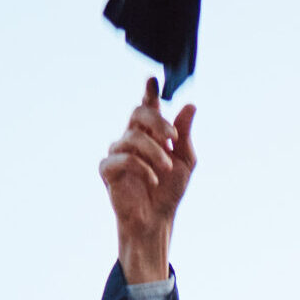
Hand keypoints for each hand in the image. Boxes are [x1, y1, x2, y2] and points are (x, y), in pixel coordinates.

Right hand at [99, 77, 197, 283]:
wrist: (157, 220)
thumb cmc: (169, 191)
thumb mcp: (185, 160)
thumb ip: (184, 134)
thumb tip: (190, 106)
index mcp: (150, 135)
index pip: (147, 107)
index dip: (149, 92)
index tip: (153, 79)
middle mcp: (132, 139)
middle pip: (137, 114)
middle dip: (156, 120)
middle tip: (172, 136)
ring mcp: (118, 153)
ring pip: (132, 137)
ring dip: (154, 151)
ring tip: (166, 169)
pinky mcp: (108, 170)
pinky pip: (123, 158)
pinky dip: (142, 167)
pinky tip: (153, 180)